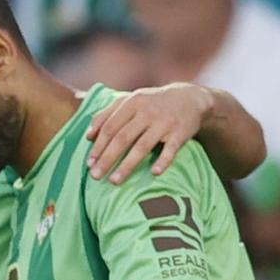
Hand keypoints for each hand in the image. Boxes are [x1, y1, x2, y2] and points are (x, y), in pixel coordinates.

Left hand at [84, 82, 213, 184]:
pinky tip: (154, 173)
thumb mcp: (130, 101)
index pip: (110, 127)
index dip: (98, 146)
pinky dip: (163, 161)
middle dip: (107, 158)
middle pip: (123, 138)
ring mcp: (164, 123)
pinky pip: (170, 149)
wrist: (191, 98)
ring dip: (128, 165)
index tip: (89, 163)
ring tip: (115, 180)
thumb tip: (88, 135)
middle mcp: (147, 112)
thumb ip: (107, 114)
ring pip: (142, 146)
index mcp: (132, 104)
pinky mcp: (180, 132)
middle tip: (95, 176)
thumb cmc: (153, 103)